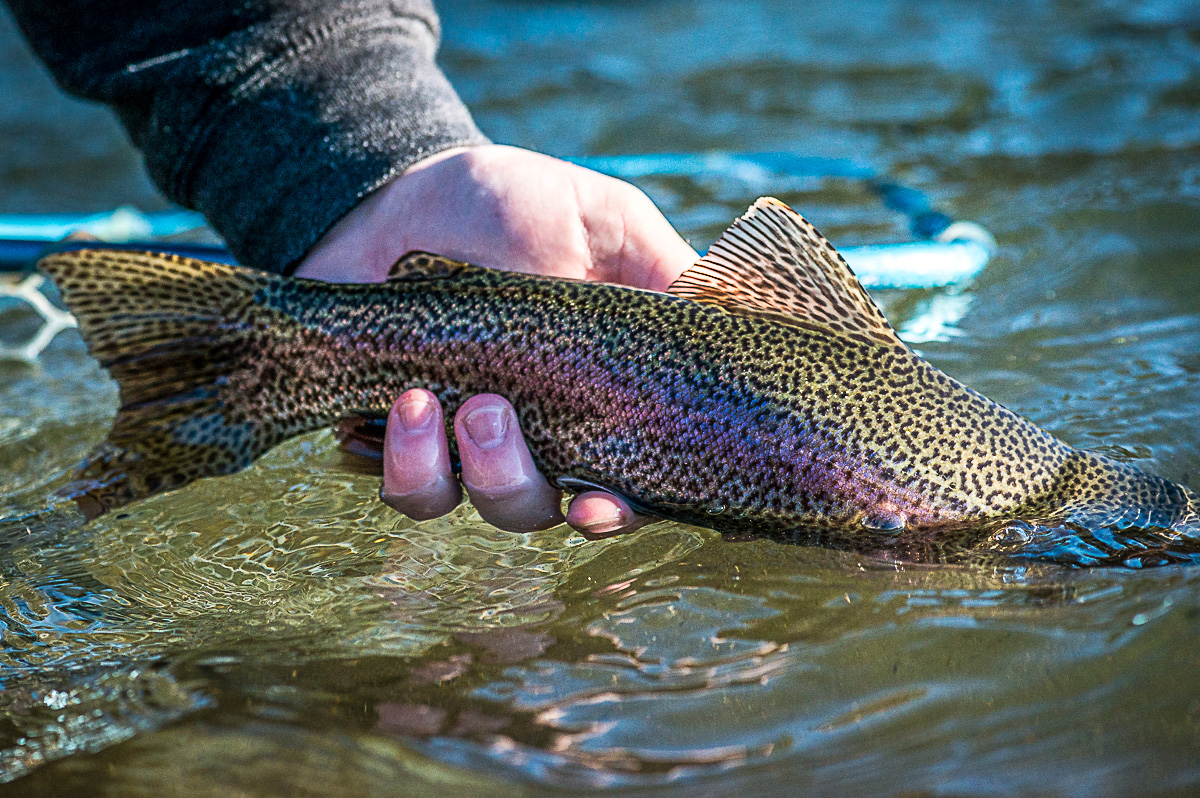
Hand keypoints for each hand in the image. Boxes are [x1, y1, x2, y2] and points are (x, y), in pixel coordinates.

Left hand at [296, 144, 696, 534]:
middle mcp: (537, 433)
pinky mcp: (399, 436)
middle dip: (515, 479)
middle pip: (540, 509)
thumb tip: (730, 322)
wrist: (403, 187)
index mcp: (599, 397)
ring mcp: (463, 440)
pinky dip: (406, 460)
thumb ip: (666, 273)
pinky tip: (402, 403)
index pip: (624, 484)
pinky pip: (409, 487)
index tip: (592, 507)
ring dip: (461, 469)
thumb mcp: (609, 222)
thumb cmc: (518, 203)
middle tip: (488, 410)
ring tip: (426, 400)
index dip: (618, 512)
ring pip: (473, 504)